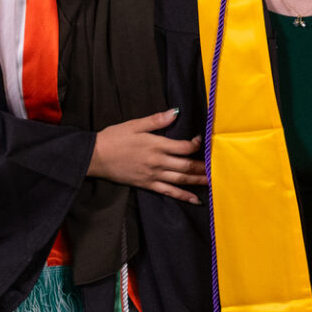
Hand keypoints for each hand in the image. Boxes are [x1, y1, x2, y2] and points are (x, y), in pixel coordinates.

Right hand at [90, 110, 205, 203]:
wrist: (95, 156)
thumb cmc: (114, 138)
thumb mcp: (134, 124)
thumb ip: (157, 120)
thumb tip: (175, 112)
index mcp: (156, 144)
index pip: (184, 146)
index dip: (196, 144)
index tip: (201, 141)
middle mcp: (157, 161)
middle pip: (186, 165)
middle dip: (203, 166)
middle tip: (217, 167)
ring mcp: (153, 175)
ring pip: (181, 179)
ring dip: (198, 181)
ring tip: (212, 181)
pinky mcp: (147, 185)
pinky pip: (169, 192)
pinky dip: (183, 196)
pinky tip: (195, 200)